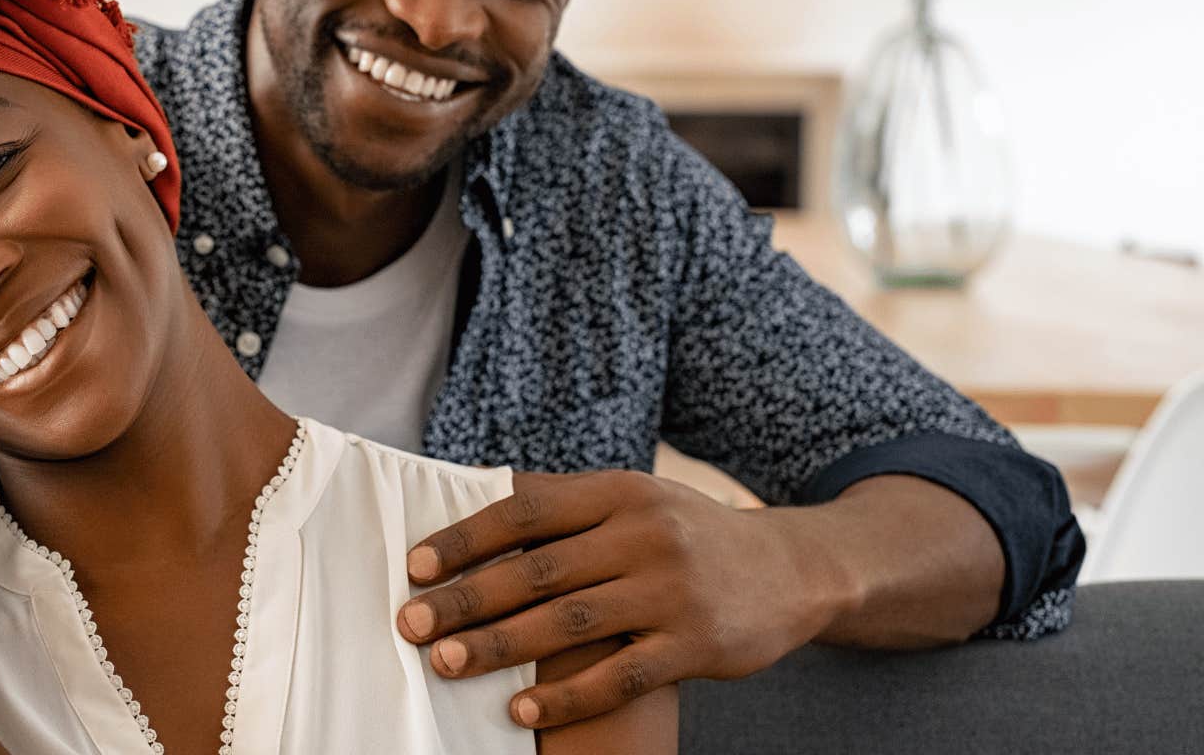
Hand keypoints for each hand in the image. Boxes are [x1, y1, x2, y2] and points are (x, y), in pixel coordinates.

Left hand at [396, 470, 849, 729]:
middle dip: (467, 600)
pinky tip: (522, 713)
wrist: (793, 570)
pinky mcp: (695, 645)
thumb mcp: (637, 499)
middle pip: (538, 571)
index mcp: (620, 492)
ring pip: (569, 624)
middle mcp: (645, 535)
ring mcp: (672, 591)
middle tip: (411, 624)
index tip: (417, 566)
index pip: (527, 511)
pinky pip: (620, 677)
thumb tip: (475, 505)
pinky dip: (567, 698)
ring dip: (501, 647)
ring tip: (447, 664)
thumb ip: (568, 506)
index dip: (467, 538)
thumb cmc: (689, 534)